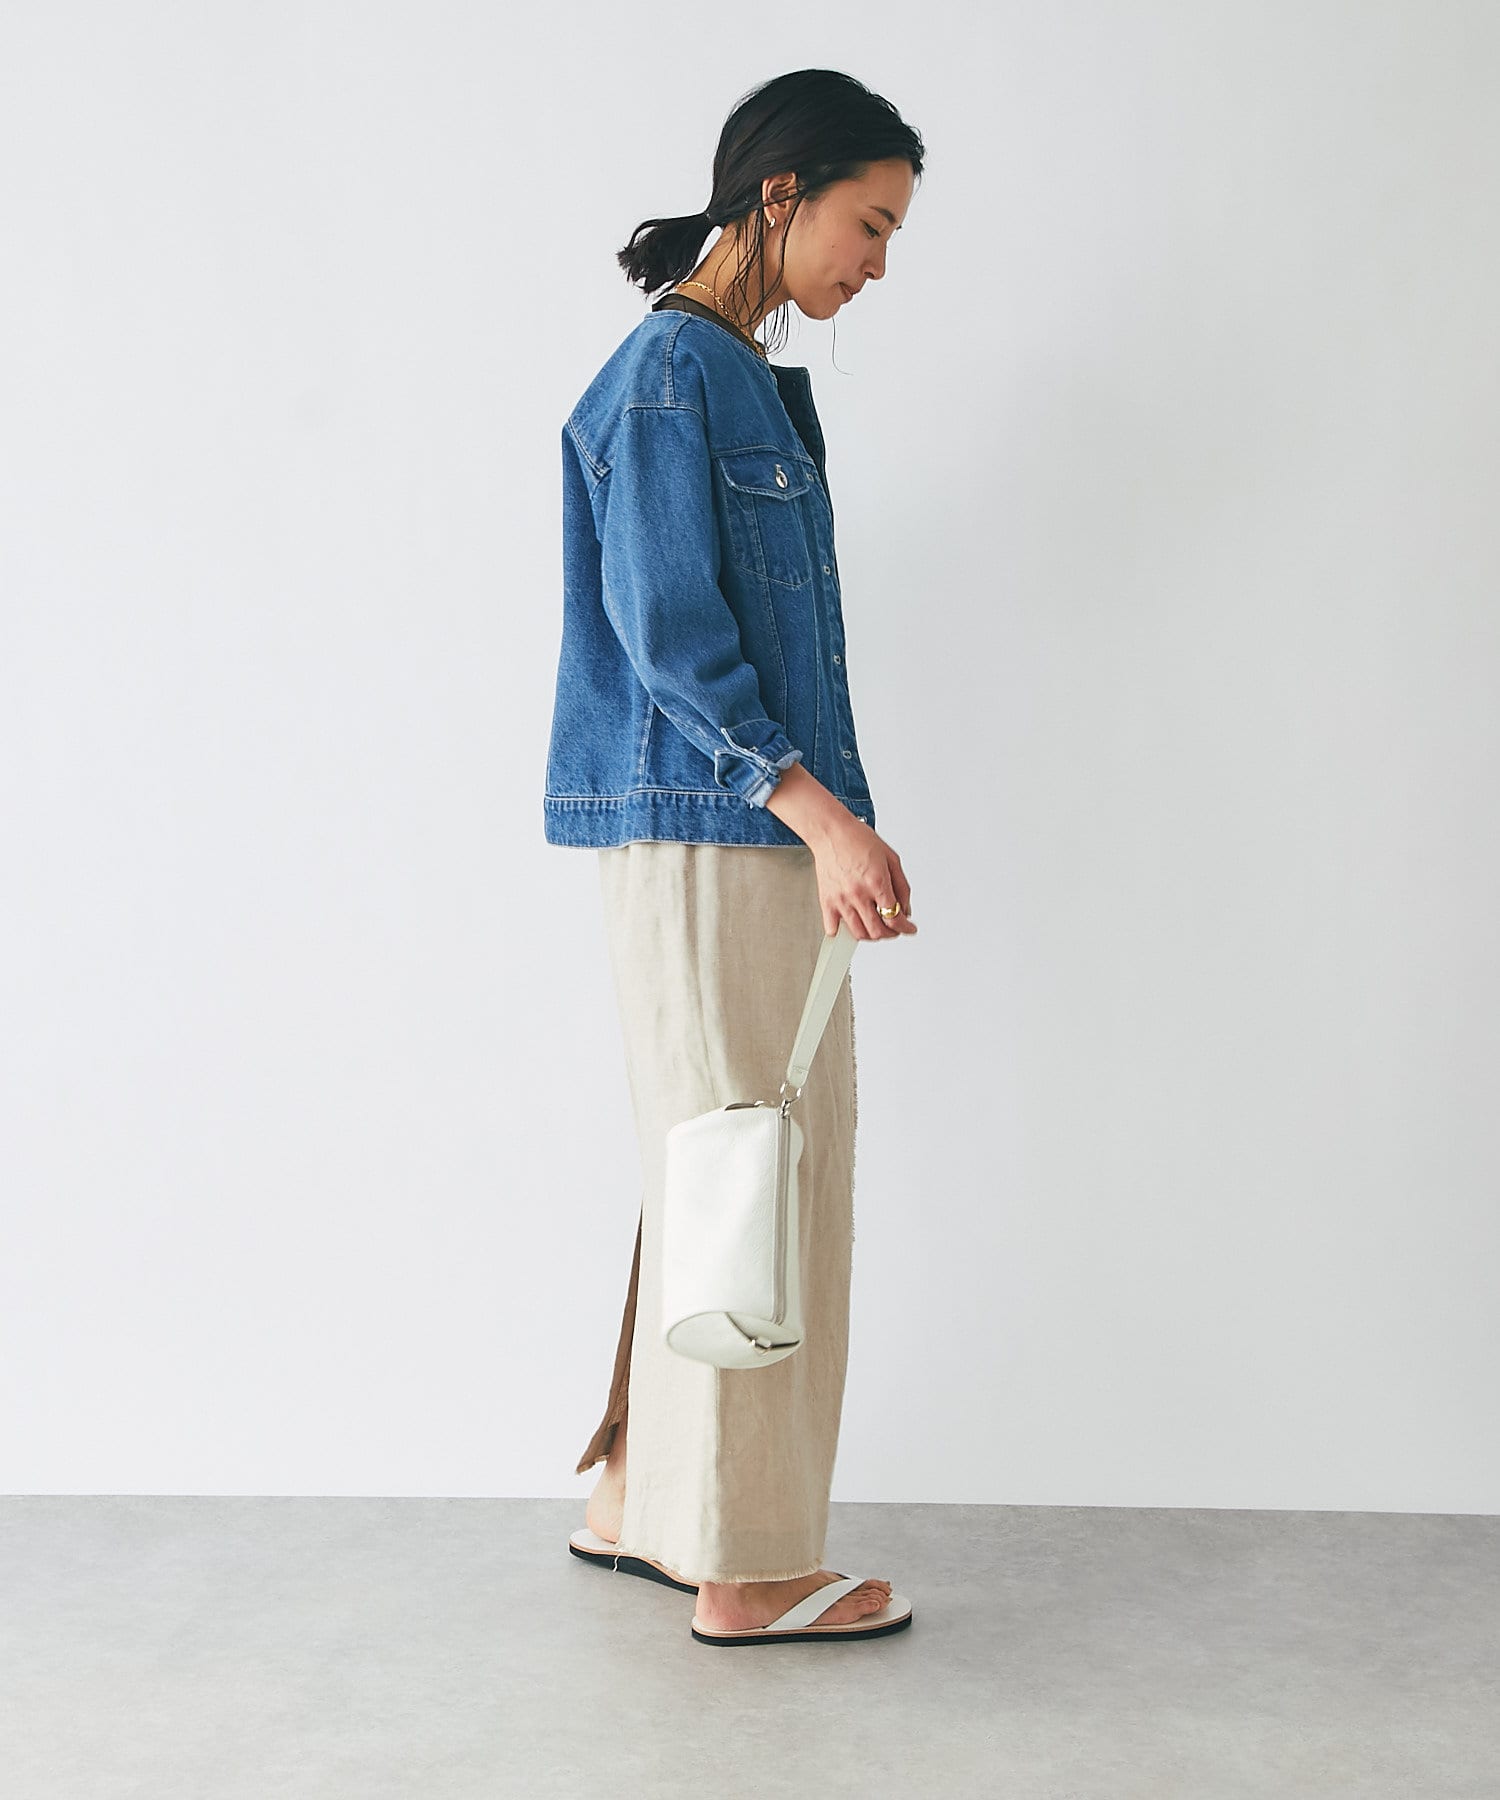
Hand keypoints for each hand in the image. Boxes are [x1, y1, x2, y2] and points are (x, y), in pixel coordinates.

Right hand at [812, 816, 917, 941]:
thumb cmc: (858, 839)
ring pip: (858, 933)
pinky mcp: (827, 901)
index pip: (895, 918)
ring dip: (871, 935)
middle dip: (891, 934)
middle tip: (895, 929)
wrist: (831, 832)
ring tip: (876, 927)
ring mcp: (841, 900)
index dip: (906, 928)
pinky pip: (833, 928)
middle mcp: (858, 894)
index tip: (909, 928)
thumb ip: (902, 887)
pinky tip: (851, 925)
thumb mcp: (892, 859)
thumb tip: (906, 908)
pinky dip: (843, 932)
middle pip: (877, 931)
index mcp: (876, 882)